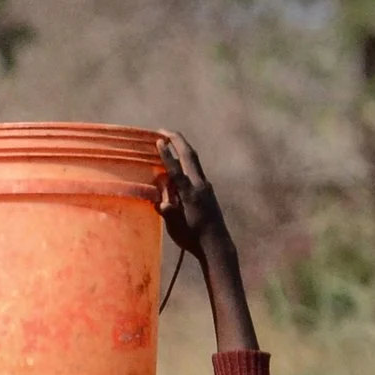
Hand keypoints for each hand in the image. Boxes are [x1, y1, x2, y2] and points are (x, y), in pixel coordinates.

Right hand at [158, 133, 231, 259]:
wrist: (216, 244)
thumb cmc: (193, 238)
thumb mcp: (177, 227)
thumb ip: (169, 213)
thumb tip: (160, 203)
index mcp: (191, 193)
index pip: (176, 170)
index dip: (167, 155)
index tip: (159, 140)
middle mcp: (200, 185)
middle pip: (189, 156)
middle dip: (177, 140)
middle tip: (163, 130)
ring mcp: (205, 186)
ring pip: (193, 161)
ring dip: (181, 148)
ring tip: (169, 141)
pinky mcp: (206, 191)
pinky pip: (194, 170)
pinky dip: (184, 161)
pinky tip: (177, 163)